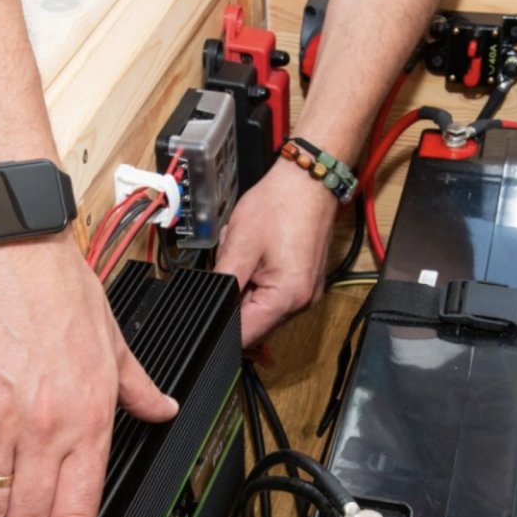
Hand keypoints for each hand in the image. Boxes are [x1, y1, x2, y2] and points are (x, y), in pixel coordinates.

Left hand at [214, 159, 338, 345]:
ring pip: (261, 309)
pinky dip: (258, 281)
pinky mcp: (305, 283)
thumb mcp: (239, 244)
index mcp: (287, 297)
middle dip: (233, 301)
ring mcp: (306, 294)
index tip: (207, 311)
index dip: (221, 328)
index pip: (245, 335)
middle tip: (230, 265)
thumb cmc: (279, 204)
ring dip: (245, 289)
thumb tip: (209, 310)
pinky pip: (273, 295)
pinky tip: (256, 255)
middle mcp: (302, 302)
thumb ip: (222, 284)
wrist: (309, 180)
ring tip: (246, 255)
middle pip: (255, 324)